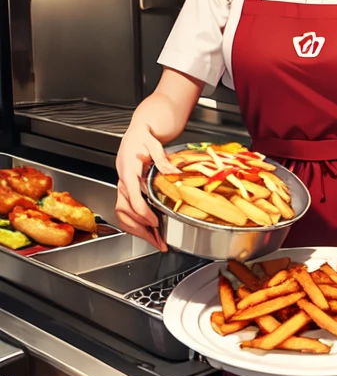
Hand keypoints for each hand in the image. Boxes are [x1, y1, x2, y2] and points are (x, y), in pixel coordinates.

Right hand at [115, 123, 179, 251]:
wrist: (135, 134)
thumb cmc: (143, 137)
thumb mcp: (154, 144)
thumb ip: (162, 160)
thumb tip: (175, 173)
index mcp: (129, 172)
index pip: (133, 197)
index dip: (144, 212)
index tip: (155, 222)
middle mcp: (123, 182)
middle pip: (126, 211)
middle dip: (141, 228)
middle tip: (158, 239)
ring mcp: (123, 188)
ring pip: (123, 214)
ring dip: (137, 229)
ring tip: (155, 241)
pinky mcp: (126, 191)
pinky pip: (125, 211)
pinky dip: (134, 224)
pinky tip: (148, 231)